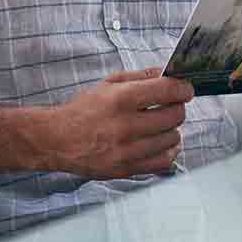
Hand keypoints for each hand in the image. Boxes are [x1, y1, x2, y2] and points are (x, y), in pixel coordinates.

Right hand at [48, 67, 193, 178]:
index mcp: (121, 99)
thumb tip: (168, 72)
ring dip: (172, 129)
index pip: (168, 91)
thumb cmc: (82, 110)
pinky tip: (161, 142)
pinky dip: (168, 151)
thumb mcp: (108, 83)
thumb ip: (140, 76)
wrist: (56, 140)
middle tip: (171, 105)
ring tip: (161, 124)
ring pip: (172, 138)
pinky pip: (163, 162)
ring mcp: (126, 150)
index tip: (185, 89)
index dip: (183, 88)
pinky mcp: (126, 169)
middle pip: (175, 115)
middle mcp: (125, 125)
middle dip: (178, 107)